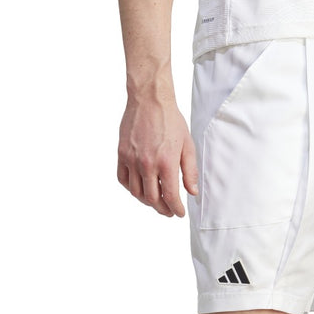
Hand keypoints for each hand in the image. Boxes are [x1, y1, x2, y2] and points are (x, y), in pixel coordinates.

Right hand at [117, 96, 198, 216]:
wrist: (149, 100)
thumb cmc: (171, 120)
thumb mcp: (188, 146)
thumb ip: (190, 171)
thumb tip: (191, 192)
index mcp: (166, 163)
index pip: (170, 197)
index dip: (176, 209)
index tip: (179, 213)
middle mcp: (147, 164)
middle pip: (152, 199)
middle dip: (162, 209)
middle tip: (169, 211)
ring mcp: (131, 160)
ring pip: (136, 192)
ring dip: (147, 201)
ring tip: (156, 201)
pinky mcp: (121, 154)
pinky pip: (123, 179)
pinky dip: (131, 188)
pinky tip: (140, 188)